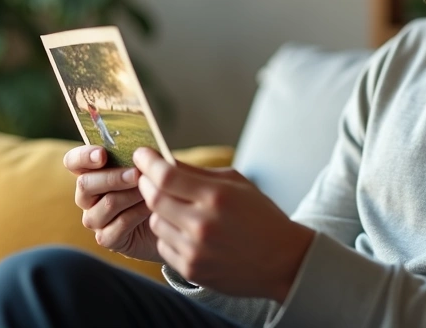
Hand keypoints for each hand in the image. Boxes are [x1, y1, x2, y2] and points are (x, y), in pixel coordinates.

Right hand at [64, 145, 161, 263]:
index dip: (83, 156)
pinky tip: (151, 208)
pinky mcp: (107, 238)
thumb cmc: (155, 188)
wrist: (167, 221)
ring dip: (130, 195)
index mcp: (92, 172)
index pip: (73, 161)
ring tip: (150, 190)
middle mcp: (87, 196)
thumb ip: (143, 157)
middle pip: (85, 184)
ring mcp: (94, 219)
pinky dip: (138, 213)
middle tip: (136, 174)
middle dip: (113, 177)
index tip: (102, 154)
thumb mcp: (150, 168)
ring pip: (105, 204)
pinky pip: (119, 224)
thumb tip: (144, 149)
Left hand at [133, 147, 315, 302]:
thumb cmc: (261, 216)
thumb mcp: (236, 184)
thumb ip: (197, 173)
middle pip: (154, 198)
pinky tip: (187, 232)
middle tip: (147, 177)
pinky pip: (163, 245)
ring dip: (159, 211)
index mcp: (217, 196)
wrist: (283, 261)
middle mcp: (203, 224)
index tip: (141, 154)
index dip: (148, 162)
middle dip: (146, 183)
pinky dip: (169, 235)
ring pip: (155, 222)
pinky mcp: (191, 270)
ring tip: (177, 208)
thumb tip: (162, 160)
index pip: (166, 175)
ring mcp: (195, 250)